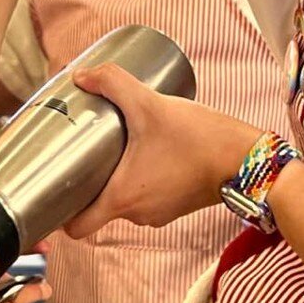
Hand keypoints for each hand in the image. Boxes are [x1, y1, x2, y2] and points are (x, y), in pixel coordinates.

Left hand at [63, 64, 261, 238]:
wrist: (247, 159)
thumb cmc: (198, 139)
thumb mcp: (150, 104)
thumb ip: (113, 84)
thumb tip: (83, 75)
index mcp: (122, 198)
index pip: (77, 227)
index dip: (60, 213)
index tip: (55, 189)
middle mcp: (138, 214)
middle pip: (98, 208)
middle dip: (90, 183)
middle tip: (84, 153)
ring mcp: (159, 213)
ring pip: (125, 200)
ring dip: (119, 179)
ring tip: (117, 147)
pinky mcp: (177, 206)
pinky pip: (148, 196)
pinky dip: (143, 179)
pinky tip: (147, 152)